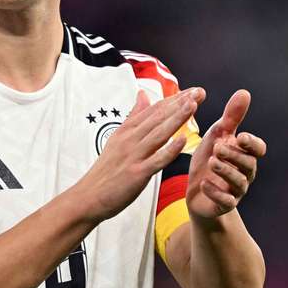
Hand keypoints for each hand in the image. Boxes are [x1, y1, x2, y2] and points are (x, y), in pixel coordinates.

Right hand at [77, 87, 206, 222]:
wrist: (88, 196)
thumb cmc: (106, 170)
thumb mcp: (117, 138)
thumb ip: (133, 117)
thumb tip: (142, 95)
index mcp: (127, 131)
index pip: (153, 110)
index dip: (174, 99)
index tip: (192, 91)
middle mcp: (130, 140)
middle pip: (158, 117)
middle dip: (180, 103)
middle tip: (199, 92)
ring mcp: (133, 156)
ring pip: (158, 134)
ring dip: (176, 119)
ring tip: (192, 105)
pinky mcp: (136, 173)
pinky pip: (156, 160)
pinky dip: (169, 150)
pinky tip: (182, 141)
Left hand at [186, 90, 265, 219]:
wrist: (197, 194)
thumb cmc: (210, 161)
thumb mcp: (217, 136)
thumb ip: (231, 117)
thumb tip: (244, 92)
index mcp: (244, 155)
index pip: (258, 149)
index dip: (252, 143)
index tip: (240, 136)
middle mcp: (244, 173)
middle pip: (248, 165)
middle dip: (234, 155)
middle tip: (218, 148)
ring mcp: (235, 191)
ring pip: (238, 183)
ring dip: (226, 172)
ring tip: (212, 162)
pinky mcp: (223, 205)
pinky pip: (225, 201)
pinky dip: (216, 192)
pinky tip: (204, 183)